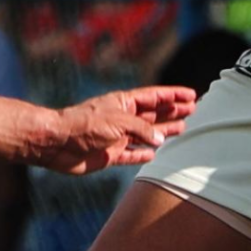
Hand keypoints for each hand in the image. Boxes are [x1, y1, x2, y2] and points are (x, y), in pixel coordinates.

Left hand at [31, 85, 195, 174]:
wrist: (58, 143)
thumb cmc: (84, 125)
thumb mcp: (118, 122)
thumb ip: (142, 130)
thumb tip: (160, 139)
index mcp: (123, 103)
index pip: (154, 97)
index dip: (173, 95)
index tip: (191, 95)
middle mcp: (121, 118)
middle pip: (153, 114)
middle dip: (173, 111)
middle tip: (193, 110)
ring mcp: (116, 137)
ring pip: (146, 134)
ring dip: (163, 131)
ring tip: (181, 129)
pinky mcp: (109, 155)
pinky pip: (132, 155)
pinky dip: (143, 155)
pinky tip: (153, 154)